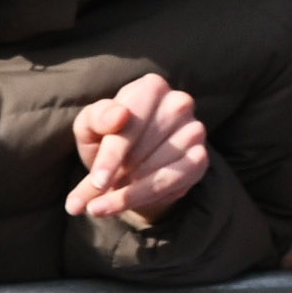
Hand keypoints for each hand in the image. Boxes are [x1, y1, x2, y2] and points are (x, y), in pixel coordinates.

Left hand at [65, 74, 215, 223]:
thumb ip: (95, 119)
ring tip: (105, 200)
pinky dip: (142, 197)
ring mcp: (194, 130)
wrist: (132, 167)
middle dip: (114, 177)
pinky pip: (170, 183)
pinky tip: (123, 205)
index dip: (111, 157)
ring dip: (126, 192)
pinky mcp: (201, 158)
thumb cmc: (108, 140)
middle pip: (141, 149)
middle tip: (92, 199)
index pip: (129, 124)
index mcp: (151, 87)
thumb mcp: (90, 129)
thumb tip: (119, 115)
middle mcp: (178, 102)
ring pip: (155, 171)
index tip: (97, 183)